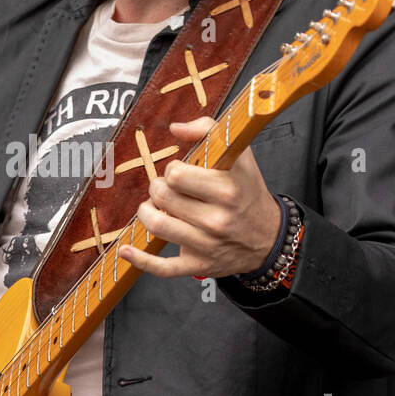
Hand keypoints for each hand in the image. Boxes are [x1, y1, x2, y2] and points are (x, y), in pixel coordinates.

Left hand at [117, 115, 281, 279]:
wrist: (269, 237)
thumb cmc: (248, 192)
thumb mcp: (239, 156)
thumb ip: (208, 131)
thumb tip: (175, 128)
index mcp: (228, 189)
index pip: (176, 174)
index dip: (172, 169)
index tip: (180, 172)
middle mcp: (218, 219)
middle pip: (162, 197)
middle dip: (157, 188)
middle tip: (165, 188)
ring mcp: (207, 245)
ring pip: (157, 226)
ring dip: (146, 212)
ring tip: (153, 207)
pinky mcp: (198, 265)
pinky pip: (162, 268)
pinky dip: (140, 260)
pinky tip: (125, 250)